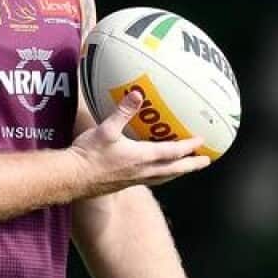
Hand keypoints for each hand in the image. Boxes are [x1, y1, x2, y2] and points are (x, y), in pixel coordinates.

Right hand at [70, 91, 209, 196]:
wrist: (72, 178)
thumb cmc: (89, 155)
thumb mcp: (106, 130)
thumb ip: (123, 112)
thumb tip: (137, 94)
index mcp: (142, 158)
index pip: (172, 152)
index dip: (188, 146)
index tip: (201, 141)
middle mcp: (142, 171)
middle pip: (174, 169)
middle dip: (191, 165)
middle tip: (205, 161)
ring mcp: (134, 179)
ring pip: (164, 177)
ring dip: (178, 172)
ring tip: (186, 169)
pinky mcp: (125, 184)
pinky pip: (151, 180)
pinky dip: (162, 176)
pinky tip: (156, 172)